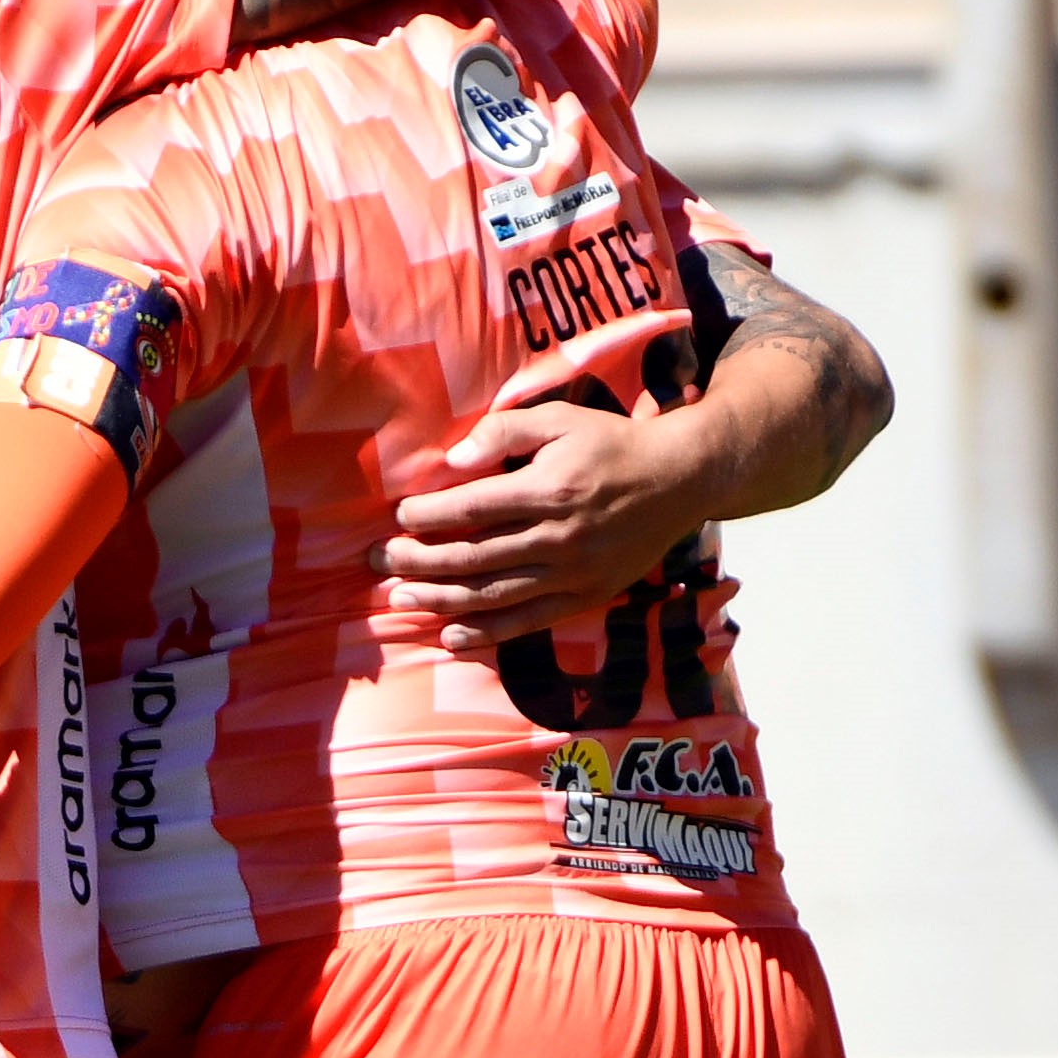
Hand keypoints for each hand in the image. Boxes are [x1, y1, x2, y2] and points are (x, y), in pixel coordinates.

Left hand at [378, 398, 707, 653]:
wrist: (679, 481)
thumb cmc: (611, 444)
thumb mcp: (560, 419)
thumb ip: (504, 434)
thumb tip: (452, 463)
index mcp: (549, 489)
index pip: (472, 508)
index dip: (428, 516)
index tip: (398, 517)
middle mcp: (558, 537)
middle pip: (473, 557)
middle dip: (418, 562)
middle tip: (378, 561)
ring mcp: (573, 574)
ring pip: (493, 595)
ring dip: (440, 600)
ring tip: (399, 599)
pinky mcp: (585, 597)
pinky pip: (527, 622)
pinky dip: (486, 634)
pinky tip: (448, 637)